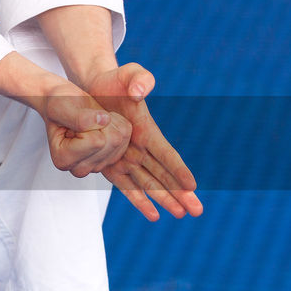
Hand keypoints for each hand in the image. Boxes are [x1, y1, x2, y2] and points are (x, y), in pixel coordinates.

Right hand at [39, 82, 132, 177]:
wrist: (61, 103)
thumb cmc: (57, 105)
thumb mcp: (59, 106)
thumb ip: (78, 117)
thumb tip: (104, 121)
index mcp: (63, 160)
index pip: (96, 141)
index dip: (90, 121)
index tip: (75, 118)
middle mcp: (80, 168)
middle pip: (111, 142)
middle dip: (102, 122)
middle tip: (85, 117)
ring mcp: (97, 165)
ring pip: (120, 139)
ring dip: (109, 121)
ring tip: (92, 119)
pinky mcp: (111, 158)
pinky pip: (126, 135)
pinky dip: (116, 122)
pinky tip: (100, 122)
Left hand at [83, 63, 201, 220]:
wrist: (93, 89)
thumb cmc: (113, 81)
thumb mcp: (128, 74)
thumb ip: (139, 79)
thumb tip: (141, 91)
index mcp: (147, 130)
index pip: (166, 154)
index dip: (178, 169)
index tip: (192, 185)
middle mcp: (141, 147)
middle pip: (164, 174)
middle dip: (180, 193)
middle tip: (197, 211)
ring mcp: (127, 157)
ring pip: (149, 184)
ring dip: (165, 200)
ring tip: (181, 215)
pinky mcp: (112, 163)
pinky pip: (127, 185)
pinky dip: (139, 200)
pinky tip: (153, 215)